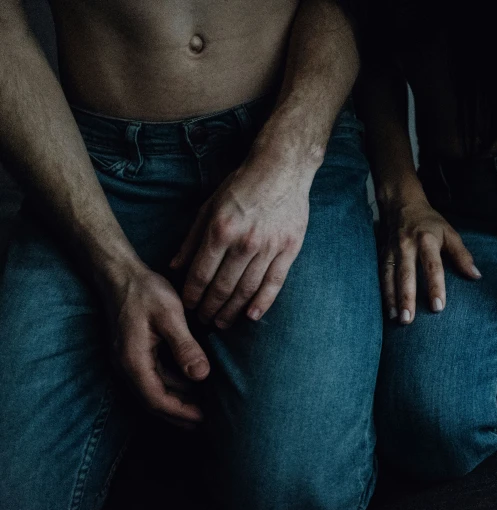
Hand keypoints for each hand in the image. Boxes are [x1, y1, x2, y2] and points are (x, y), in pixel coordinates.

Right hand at [105, 264, 209, 428]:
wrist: (120, 274)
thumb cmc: (145, 291)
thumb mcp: (170, 316)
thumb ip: (185, 347)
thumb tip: (202, 376)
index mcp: (133, 361)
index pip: (157, 399)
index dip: (180, 412)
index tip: (204, 419)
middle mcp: (127, 366)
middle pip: (153, 402)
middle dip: (179, 414)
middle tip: (208, 423)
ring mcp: (128, 360)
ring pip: (154, 390)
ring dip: (177, 401)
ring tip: (204, 408)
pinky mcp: (134, 353)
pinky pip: (154, 377)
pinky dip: (172, 386)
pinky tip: (191, 385)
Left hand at [171, 157, 309, 328]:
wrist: (282, 169)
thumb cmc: (242, 185)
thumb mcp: (209, 206)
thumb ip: (192, 239)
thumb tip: (175, 267)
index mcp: (221, 230)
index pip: (200, 274)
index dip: (191, 295)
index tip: (187, 306)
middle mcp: (244, 242)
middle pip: (222, 287)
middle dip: (209, 308)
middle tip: (203, 321)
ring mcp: (269, 247)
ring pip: (247, 289)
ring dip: (232, 311)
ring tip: (222, 322)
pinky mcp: (289, 249)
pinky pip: (274, 283)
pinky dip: (263, 302)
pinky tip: (251, 315)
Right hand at [381, 197, 480, 323]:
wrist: (401, 204)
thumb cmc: (429, 223)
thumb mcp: (449, 233)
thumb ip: (462, 255)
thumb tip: (476, 276)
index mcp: (427, 240)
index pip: (432, 266)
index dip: (435, 286)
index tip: (438, 307)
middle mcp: (407, 245)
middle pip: (406, 274)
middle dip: (407, 297)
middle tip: (409, 320)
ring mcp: (391, 251)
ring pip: (390, 277)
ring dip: (392, 299)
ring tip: (397, 319)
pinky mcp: (381, 255)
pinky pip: (380, 276)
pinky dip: (382, 294)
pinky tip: (387, 311)